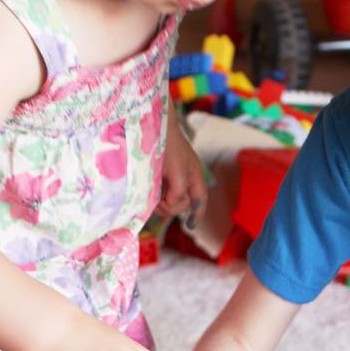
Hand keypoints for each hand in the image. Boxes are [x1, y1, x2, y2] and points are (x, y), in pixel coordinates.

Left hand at [158, 107, 206, 226]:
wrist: (152, 124)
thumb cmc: (169, 145)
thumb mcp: (178, 171)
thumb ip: (179, 191)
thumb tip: (172, 204)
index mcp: (195, 176)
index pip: (200, 200)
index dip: (197, 214)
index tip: (190, 226)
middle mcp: (185, 178)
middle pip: (183, 204)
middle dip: (172, 208)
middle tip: (159, 205)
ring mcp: (172, 177)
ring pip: (170, 200)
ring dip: (161, 204)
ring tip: (152, 200)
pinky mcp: (159, 175)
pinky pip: (160, 193)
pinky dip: (155, 197)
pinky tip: (149, 195)